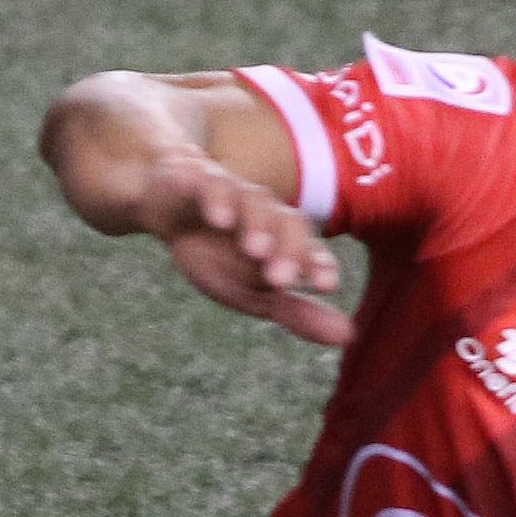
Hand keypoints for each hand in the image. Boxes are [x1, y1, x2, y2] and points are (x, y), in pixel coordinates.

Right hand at [146, 156, 349, 346]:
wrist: (168, 208)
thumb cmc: (217, 253)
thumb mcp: (253, 292)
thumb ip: (298, 312)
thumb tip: (348, 336)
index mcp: (282, 239)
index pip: (309, 250)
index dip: (318, 265)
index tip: (326, 286)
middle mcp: (265, 213)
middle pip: (287, 223)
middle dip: (289, 250)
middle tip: (282, 280)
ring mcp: (235, 193)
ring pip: (255, 202)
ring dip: (258, 225)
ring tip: (256, 250)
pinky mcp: (200, 180)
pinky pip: (213, 184)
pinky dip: (219, 199)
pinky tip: (219, 219)